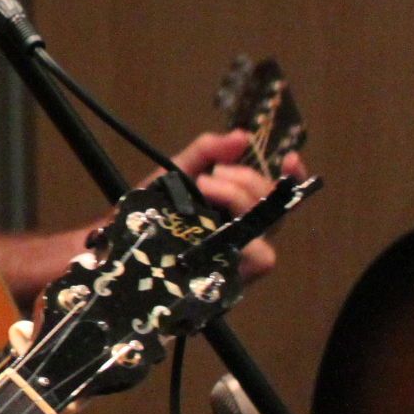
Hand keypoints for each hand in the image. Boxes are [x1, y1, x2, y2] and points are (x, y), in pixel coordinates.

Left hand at [149, 130, 306, 282]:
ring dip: (240, 199)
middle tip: (209, 176)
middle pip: (274, 205)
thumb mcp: (176, 172)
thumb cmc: (151, 209)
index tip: (290, 159)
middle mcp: (246, 232)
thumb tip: (242, 137)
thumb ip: (206, 152)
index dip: (293, 178)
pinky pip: (261, 257)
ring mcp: (241, 256)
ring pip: (267, 227)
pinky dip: (246, 238)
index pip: (280, 195)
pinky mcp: (234, 277)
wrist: (120, 240)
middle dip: (246, 180)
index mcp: (238, 208)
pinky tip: (215, 224)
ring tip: (204, 188)